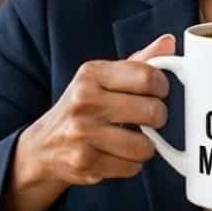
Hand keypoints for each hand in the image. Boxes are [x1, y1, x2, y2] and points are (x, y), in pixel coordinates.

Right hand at [1, 34, 174, 210]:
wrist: (42, 146)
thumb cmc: (82, 107)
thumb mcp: (103, 78)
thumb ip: (139, 61)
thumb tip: (168, 43)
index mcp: (92, 74)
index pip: (147, 76)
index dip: (162, 87)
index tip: (158, 93)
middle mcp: (84, 101)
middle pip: (152, 112)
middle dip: (157, 119)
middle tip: (148, 119)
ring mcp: (83, 133)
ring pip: (145, 145)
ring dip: (144, 146)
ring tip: (131, 139)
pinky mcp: (84, 162)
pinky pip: (131, 167)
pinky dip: (130, 164)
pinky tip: (116, 155)